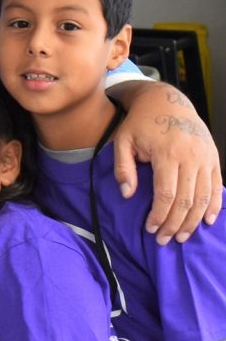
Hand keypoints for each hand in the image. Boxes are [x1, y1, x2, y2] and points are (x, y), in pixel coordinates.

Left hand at [111, 81, 221, 243]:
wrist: (166, 100)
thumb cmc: (140, 122)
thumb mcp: (123, 140)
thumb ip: (124, 168)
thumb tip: (127, 194)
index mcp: (167, 153)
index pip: (166, 194)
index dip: (159, 216)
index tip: (150, 229)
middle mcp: (190, 156)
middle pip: (186, 200)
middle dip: (175, 224)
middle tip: (164, 240)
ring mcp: (205, 157)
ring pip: (203, 197)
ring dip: (193, 221)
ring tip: (182, 237)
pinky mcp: (213, 157)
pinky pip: (216, 186)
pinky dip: (214, 206)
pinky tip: (206, 221)